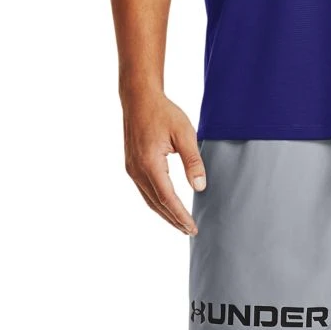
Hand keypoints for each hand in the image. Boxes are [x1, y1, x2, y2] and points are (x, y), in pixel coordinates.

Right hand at [121, 91, 205, 234]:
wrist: (138, 98)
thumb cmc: (163, 112)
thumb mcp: (185, 134)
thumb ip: (193, 161)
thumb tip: (200, 187)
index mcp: (150, 163)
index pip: (167, 198)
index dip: (181, 215)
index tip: (193, 227)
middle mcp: (137, 170)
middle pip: (157, 204)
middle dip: (174, 220)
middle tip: (190, 231)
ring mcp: (132, 169)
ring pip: (149, 201)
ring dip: (165, 215)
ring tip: (181, 225)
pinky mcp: (131, 167)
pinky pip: (144, 192)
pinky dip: (157, 204)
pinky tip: (167, 208)